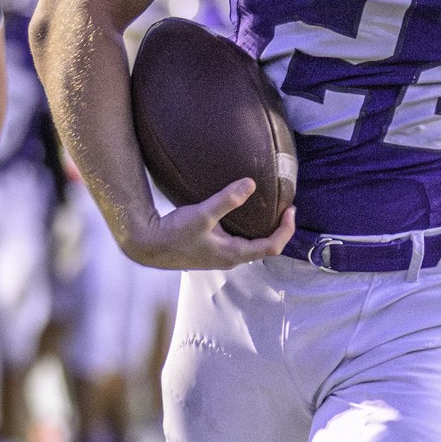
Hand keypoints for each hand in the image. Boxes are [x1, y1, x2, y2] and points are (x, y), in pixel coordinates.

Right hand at [123, 177, 295, 270]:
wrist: (149, 246)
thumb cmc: (174, 233)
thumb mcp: (202, 214)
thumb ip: (227, 199)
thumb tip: (250, 183)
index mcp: (233, 254)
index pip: (272, 247)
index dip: (286, 229)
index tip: (291, 210)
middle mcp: (231, 258)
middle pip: (266, 247)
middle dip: (279, 228)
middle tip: (286, 208)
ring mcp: (222, 255)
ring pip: (252, 244)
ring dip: (264, 229)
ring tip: (271, 209)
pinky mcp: (213, 249)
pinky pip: (239, 240)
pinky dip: (249, 228)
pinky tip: (244, 213)